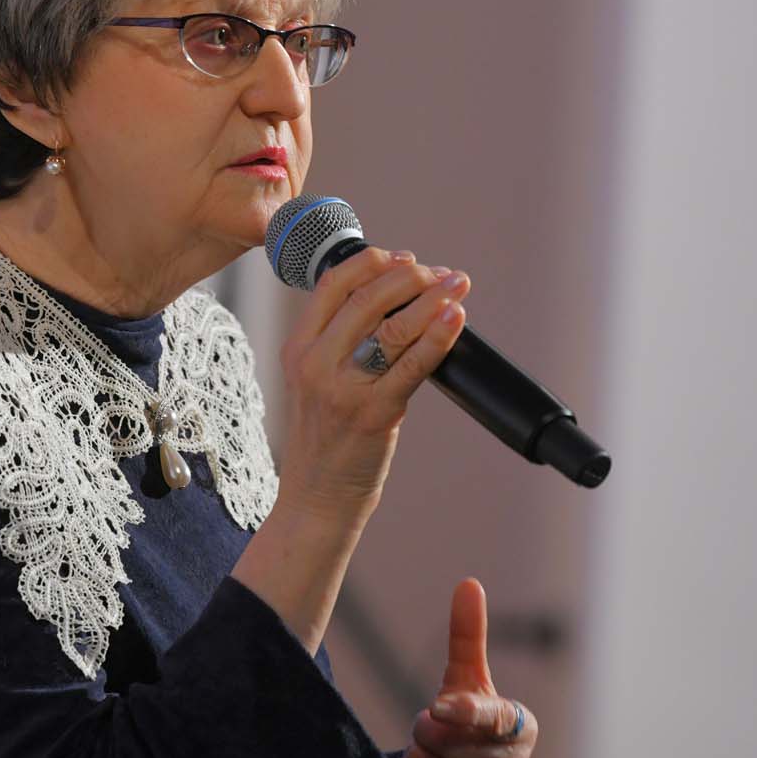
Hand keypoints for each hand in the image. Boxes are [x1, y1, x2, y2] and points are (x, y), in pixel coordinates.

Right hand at [272, 246, 469, 525]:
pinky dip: (438, 336)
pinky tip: (456, 318)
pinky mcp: (373, 414)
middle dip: (412, 277)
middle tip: (442, 274)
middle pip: (368, 298)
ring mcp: (343, 389)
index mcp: (298, 348)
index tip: (407, 259)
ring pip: (393, 327)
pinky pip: (412, 365)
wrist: (316, 498)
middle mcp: (315, 363)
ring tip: (458, 285)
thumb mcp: (315, 381)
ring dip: (433, 298)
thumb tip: (397, 299)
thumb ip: (340, 341)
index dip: (374, 262)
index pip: (333, 283)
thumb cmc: (326, 439)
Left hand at [390, 578, 537, 757]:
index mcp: (522, 729)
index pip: (491, 716)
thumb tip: (469, 583)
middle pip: (440, 734)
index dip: (463, 711)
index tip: (439, 707)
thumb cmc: (464, 719)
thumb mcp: (463, 678)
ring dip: (415, 757)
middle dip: (428, 727)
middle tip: (441, 734)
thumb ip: (468, 635)